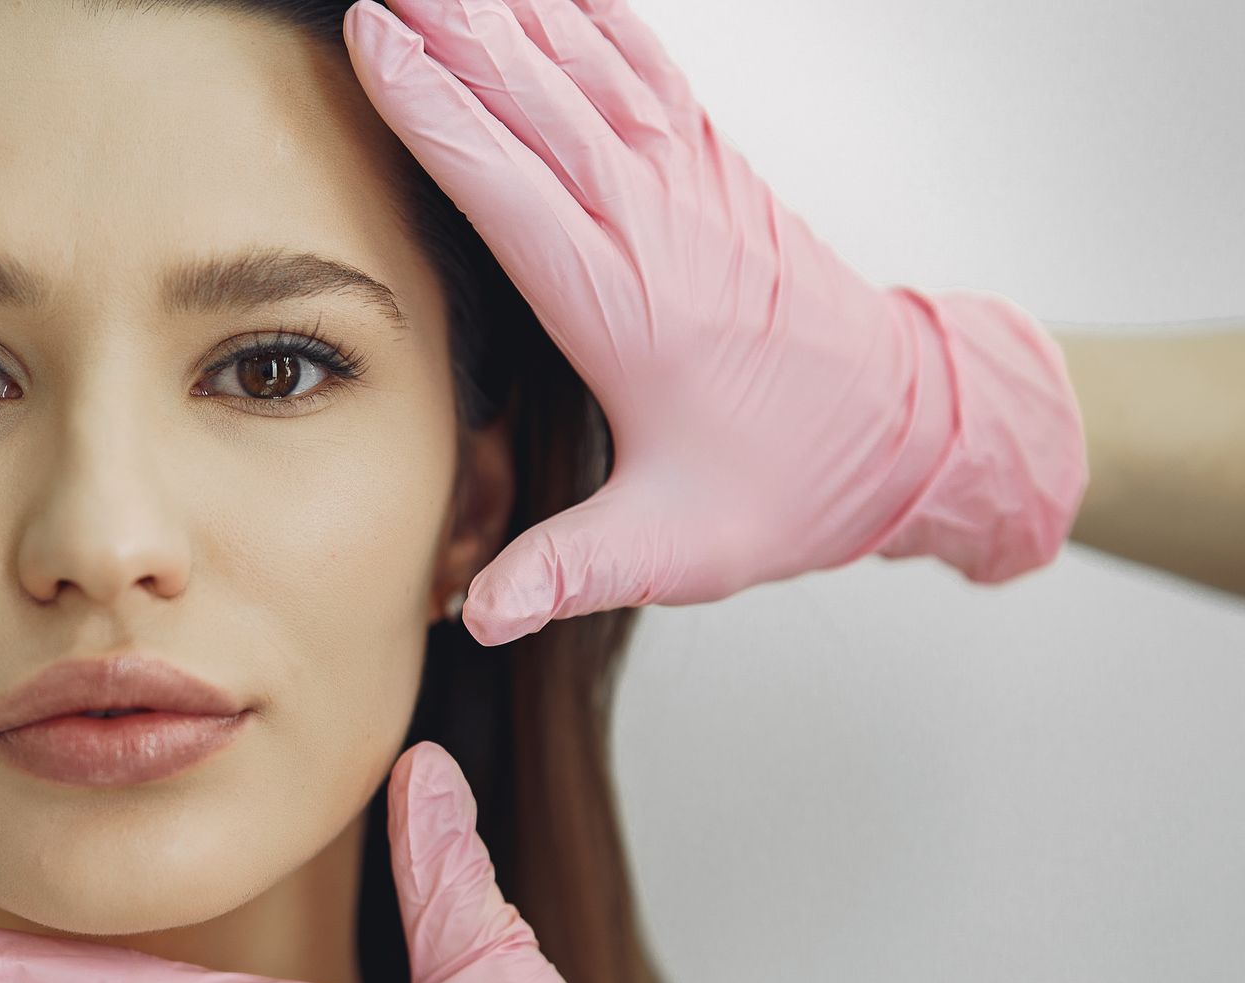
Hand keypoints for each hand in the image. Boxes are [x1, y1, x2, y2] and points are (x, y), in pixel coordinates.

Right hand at [343, 0, 1087, 642]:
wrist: (915, 431)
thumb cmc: (790, 485)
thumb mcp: (677, 550)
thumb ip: (571, 571)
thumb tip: (482, 613)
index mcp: (627, 307)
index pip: (512, 186)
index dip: (439, 110)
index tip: (376, 45)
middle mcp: (657, 227)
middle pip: (538, 102)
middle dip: (454, 31)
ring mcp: (692, 186)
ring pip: (588, 69)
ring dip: (512, 10)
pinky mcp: (716, 171)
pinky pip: (646, 69)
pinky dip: (594, 16)